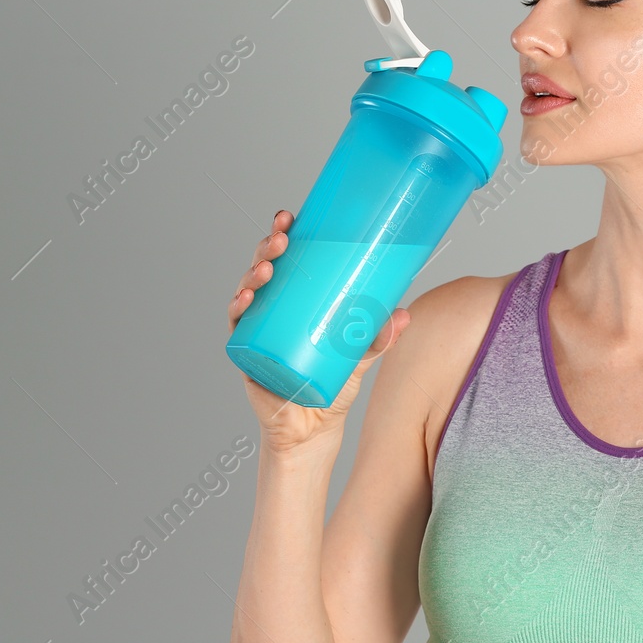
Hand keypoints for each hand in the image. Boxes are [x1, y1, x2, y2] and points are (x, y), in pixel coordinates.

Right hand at [227, 210, 411, 453]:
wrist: (314, 426)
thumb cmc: (334, 383)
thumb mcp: (361, 355)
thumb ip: (380, 337)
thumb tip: (405, 314)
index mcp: (297, 298)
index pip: (288, 258)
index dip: (283, 233)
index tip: (289, 216)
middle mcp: (273, 307)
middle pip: (264, 266)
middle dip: (268, 247)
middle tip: (282, 239)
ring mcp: (257, 328)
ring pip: (247, 290)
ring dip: (253, 274)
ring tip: (268, 268)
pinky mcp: (248, 352)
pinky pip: (237, 327)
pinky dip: (237, 310)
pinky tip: (244, 301)